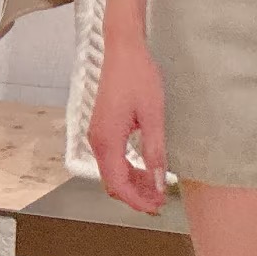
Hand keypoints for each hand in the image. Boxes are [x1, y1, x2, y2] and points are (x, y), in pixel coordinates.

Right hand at [88, 34, 168, 215]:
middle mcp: (97, 141)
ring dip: (132, 183)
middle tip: (160, 201)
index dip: (137, 200)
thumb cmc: (139, 76)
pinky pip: (112, 158)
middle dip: (135, 195)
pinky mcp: (102, 126)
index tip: (157, 207)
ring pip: (112, 171)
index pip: (118, 185)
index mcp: (107, 140)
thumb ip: (155, 151)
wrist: (123, 48)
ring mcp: (97, 133)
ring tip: (155, 188)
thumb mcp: (153, 115)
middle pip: (112, 182)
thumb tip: (158, 182)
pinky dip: (127, 169)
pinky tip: (144, 168)